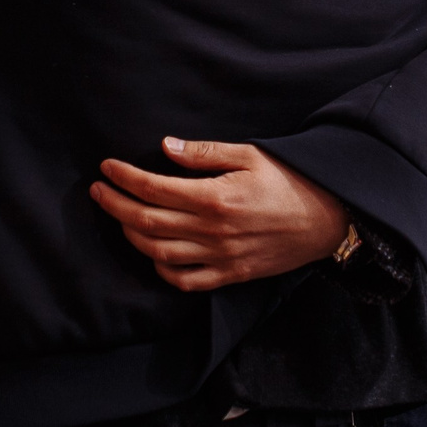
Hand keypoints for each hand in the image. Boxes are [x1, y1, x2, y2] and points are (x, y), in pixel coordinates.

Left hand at [89, 136, 349, 291]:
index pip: (154, 189)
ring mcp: (220, 257)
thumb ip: (205, 153)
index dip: (125, 178)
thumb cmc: (290, 180)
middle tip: (99, 191)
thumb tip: (166, 146)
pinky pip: (186, 280)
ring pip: (159, 253)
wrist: (328, 219)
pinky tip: (154, 254)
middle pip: (147, 222)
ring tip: (120, 218)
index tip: (107, 168)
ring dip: (131, 236)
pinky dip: (162, 269)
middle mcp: (213, 231)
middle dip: (115, 205)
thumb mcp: (251, 154)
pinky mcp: (231, 275)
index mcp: (215, 197)